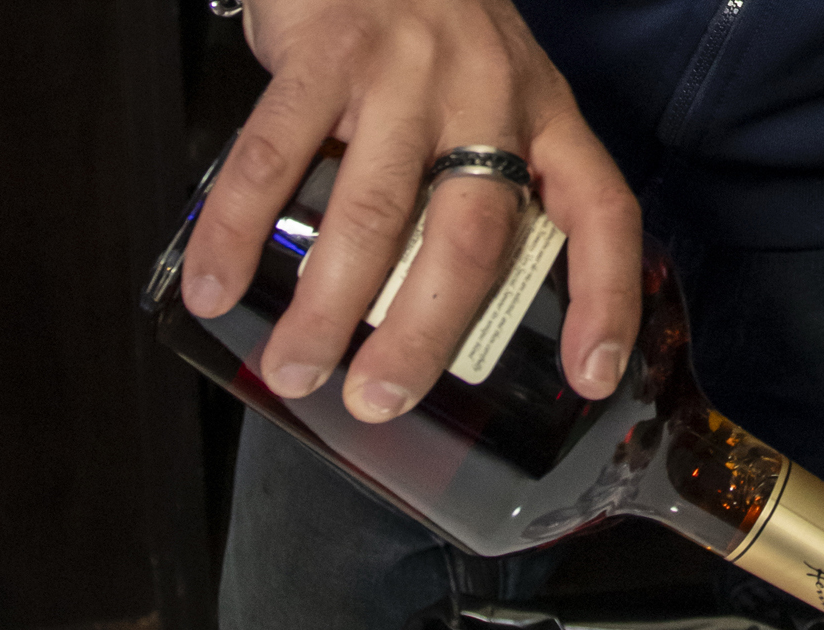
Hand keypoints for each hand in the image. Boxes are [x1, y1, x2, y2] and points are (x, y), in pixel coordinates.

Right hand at [180, 0, 641, 419]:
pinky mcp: (324, 52)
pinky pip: (274, 155)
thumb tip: (452, 313)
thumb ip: (494, 184)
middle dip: (424, 333)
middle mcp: (488, 96)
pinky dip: (238, 228)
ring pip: (372, 211)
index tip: (591, 378)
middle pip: (470, 237)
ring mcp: (405, 71)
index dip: (606, 300)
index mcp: (548, 117)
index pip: (604, 213)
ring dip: (326, 304)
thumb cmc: (438, 37)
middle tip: (379, 399)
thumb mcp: (500, 98)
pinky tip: (217, 287)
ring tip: (296, 370)